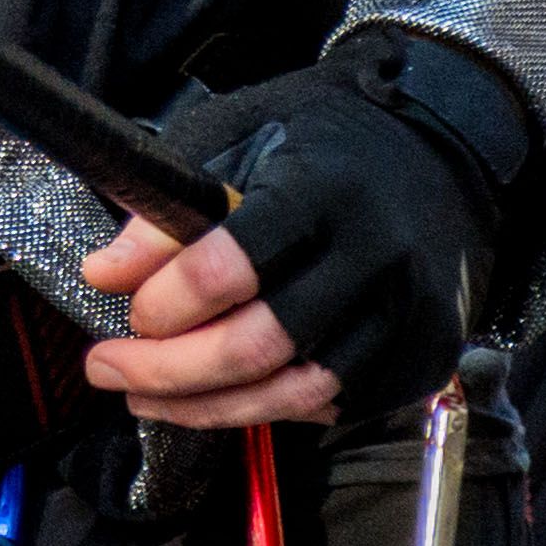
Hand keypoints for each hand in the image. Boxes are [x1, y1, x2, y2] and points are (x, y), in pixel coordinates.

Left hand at [77, 40, 502, 432]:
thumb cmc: (322, 140)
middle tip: (106, 368)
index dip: (169, 299)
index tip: (127, 309)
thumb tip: (106, 273)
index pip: (234, 262)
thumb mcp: (237, 137)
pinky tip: (220, 394)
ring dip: (206, 406)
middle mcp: (375, 257)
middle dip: (168, 369)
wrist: (440, 152)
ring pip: (294, 392)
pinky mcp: (422, 357)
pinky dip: (267, 407)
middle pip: (260, 344)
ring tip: (144, 397)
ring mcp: (408, 315)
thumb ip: (172, 206)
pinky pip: (331, 405)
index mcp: (325, 190)